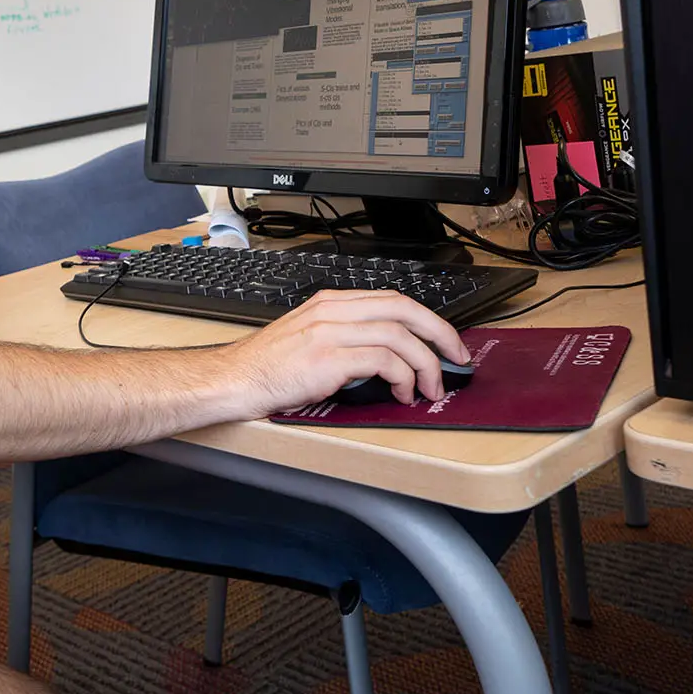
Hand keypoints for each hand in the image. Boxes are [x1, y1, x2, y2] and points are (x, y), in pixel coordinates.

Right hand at [232, 289, 470, 413]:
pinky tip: (402, 394)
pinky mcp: (329, 358)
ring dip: (426, 365)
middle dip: (440, 334)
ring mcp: (330, 331)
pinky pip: (384, 361)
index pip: (393, 299)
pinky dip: (403, 379)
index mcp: (331, 302)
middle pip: (405, 309)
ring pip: (400, 336)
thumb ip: (346, 335)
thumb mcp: (309, 336)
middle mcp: (333, 310)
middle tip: (456, 358)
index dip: (428, 319)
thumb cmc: (269, 366)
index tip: (445, 342)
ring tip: (429, 388)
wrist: (236, 379)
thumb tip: (390, 355)